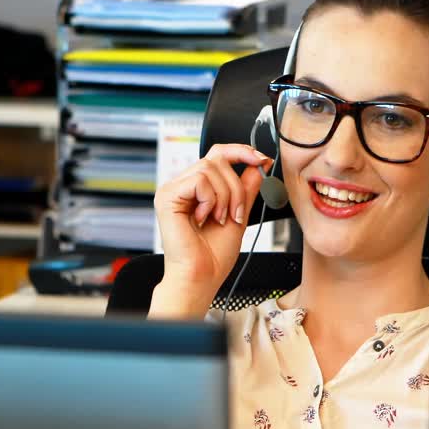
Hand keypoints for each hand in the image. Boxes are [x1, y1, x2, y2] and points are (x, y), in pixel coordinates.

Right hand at [151, 144, 271, 310]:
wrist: (202, 276)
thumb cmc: (214, 255)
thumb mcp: (239, 213)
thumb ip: (246, 188)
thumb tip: (258, 164)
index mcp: (196, 188)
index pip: (217, 155)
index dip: (240, 152)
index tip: (261, 159)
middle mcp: (181, 185)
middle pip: (216, 159)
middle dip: (236, 187)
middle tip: (236, 213)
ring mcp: (172, 189)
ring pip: (210, 168)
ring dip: (225, 196)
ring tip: (220, 218)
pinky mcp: (167, 196)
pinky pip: (199, 180)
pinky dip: (211, 199)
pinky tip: (204, 218)